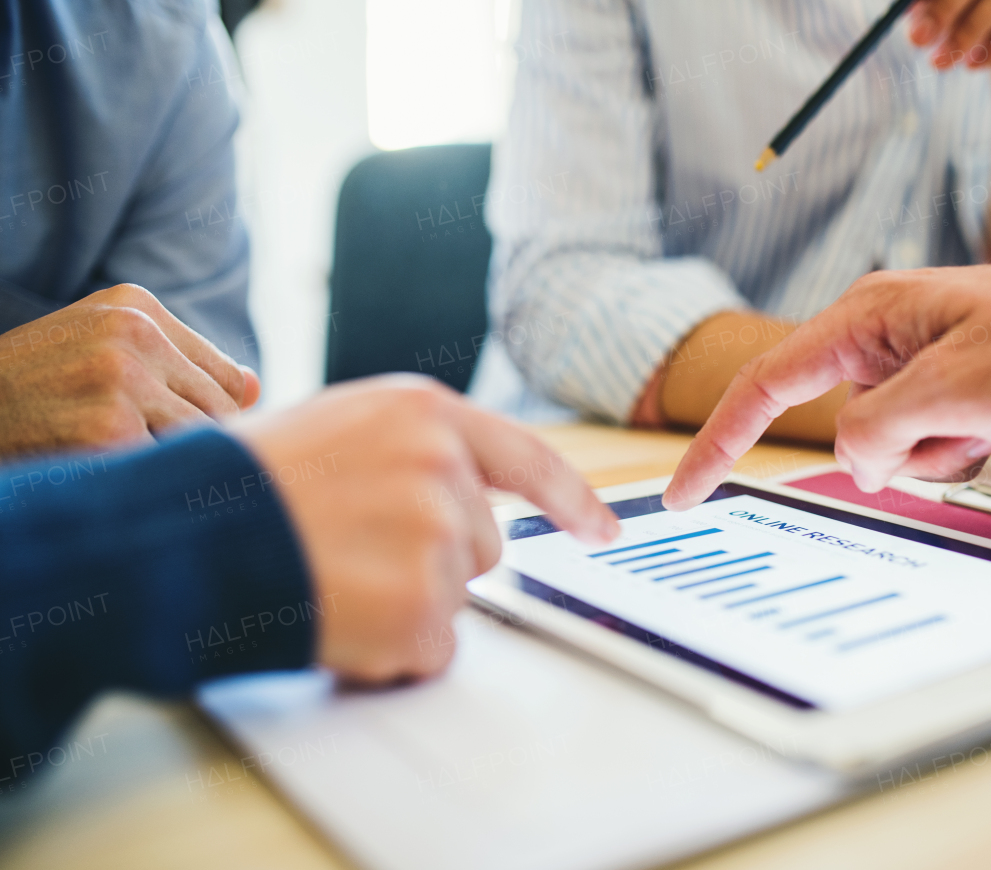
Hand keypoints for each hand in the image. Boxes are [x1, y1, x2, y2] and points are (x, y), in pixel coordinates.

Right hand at [0, 283, 258, 457]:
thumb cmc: (31, 393)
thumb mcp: (99, 351)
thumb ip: (180, 364)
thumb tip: (257, 389)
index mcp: (136, 305)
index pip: (227, 377)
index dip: (209, 419)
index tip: (170, 435)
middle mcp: (134, 331)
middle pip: (222, 411)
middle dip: (193, 445)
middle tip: (143, 458)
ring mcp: (121, 378)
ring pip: (201, 442)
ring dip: (168, 465)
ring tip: (119, 463)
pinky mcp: (107, 428)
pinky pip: (165, 470)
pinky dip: (143, 483)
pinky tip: (103, 476)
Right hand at [232, 374, 620, 682]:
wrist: (177, 538)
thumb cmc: (240, 485)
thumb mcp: (335, 428)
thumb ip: (410, 450)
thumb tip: (460, 499)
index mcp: (423, 414)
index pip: (527, 459)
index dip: (571, 499)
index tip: (600, 530)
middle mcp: (442, 467)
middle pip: (484, 545)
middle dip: (434, 562)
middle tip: (351, 552)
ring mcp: (436, 538)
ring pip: (455, 599)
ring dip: (405, 605)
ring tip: (331, 577)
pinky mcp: (422, 609)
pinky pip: (432, 649)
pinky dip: (390, 651)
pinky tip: (335, 616)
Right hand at [663, 254, 990, 508]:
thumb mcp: (953, 392)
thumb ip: (876, 432)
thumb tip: (855, 462)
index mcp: (864, 318)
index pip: (765, 386)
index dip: (716, 442)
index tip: (684, 491)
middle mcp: (882, 336)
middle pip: (843, 425)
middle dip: (894, 451)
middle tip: (966, 425)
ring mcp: (918, 363)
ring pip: (886, 444)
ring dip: (936, 451)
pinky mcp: (950, 386)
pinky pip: (927, 444)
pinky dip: (959, 449)